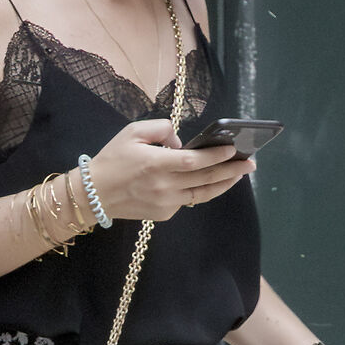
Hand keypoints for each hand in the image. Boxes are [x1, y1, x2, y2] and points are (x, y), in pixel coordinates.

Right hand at [86, 119, 254, 224]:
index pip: (195, 161)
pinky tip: (209, 183)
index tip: (234, 149)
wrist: (92, 195)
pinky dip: (199, 191)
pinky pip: (186, 201)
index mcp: (156, 164)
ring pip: (202, 194)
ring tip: (240, 176)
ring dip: (224, 185)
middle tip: (251, 163)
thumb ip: (162, 129)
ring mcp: (165, 203)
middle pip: (206, 179)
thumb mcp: (133, 132)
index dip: (217, 156)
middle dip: (232, 170)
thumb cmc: (112, 159)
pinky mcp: (163, 214)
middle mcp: (164, 186)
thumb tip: (182, 143)